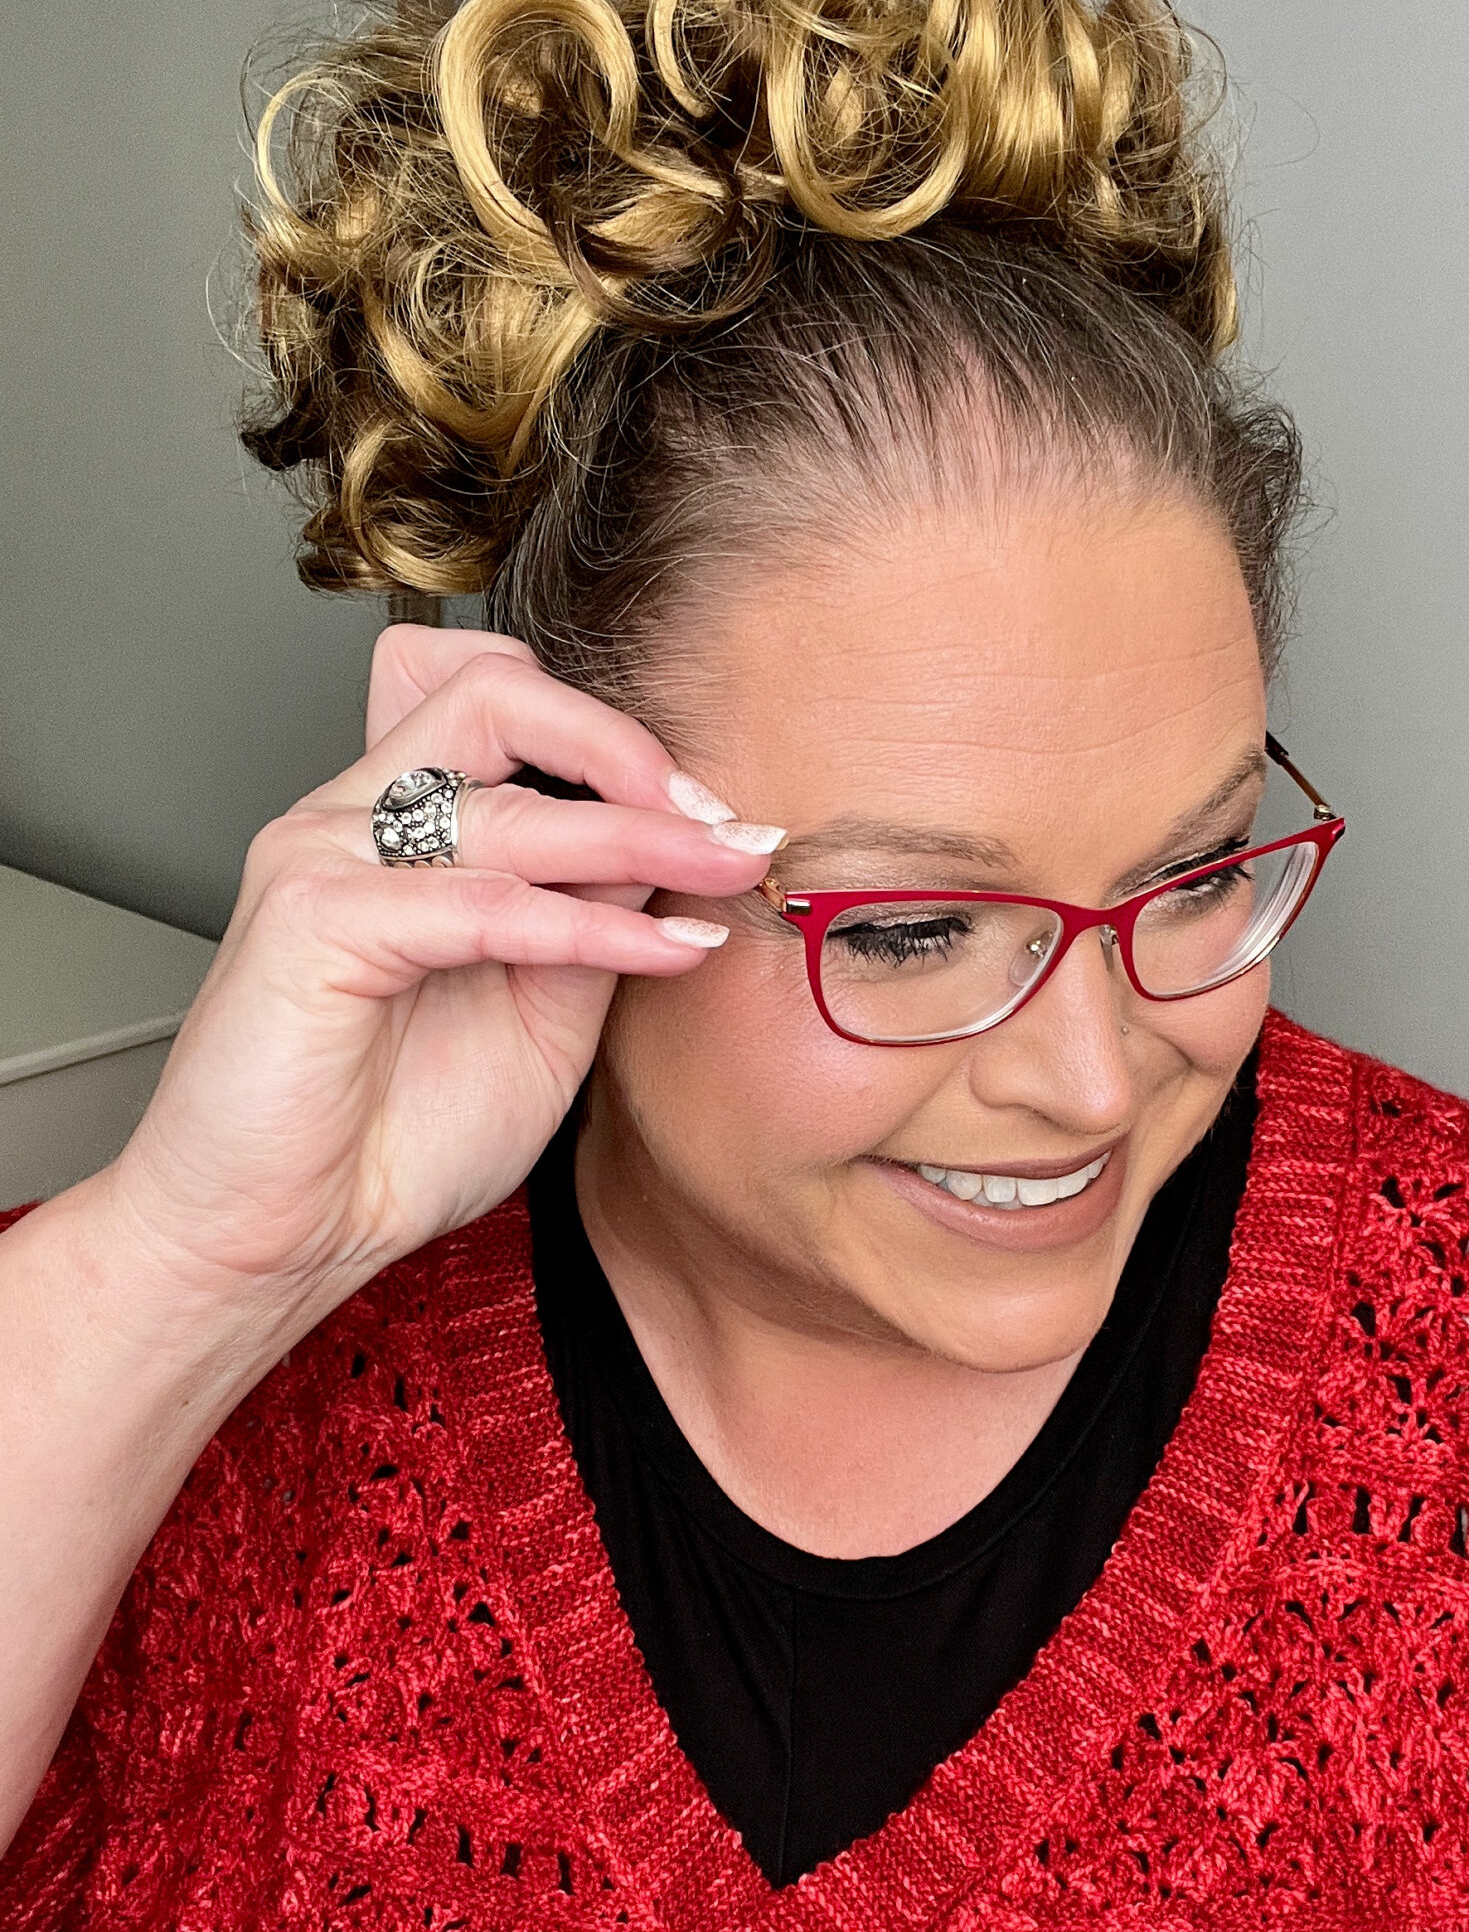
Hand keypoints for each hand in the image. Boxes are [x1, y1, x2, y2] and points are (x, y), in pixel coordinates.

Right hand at [104, 625, 776, 1327]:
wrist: (279, 1238)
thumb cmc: (387, 1138)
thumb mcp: (540, 1016)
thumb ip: (593, 924)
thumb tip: (683, 851)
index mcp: (399, 828)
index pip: (503, 705)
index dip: (617, 739)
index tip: (715, 812)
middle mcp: (354, 819)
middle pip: (492, 693)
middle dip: (627, 747)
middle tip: (721, 817)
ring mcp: (324, 858)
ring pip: (503, 799)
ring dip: (638, 834)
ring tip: (727, 868)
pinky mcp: (313, 922)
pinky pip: (483, 902)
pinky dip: (588, 921)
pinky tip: (662, 948)